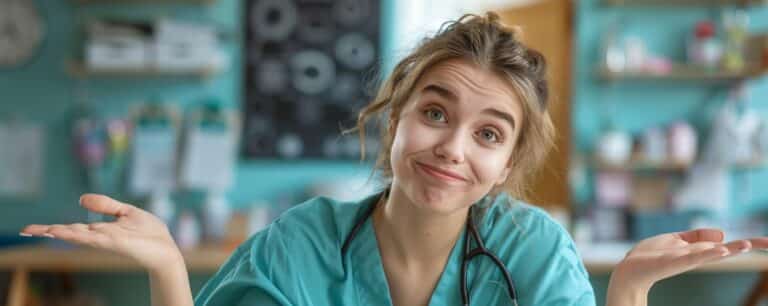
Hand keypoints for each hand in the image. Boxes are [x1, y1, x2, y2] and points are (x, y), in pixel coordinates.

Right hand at [20, 194, 181, 271]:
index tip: (32, 229)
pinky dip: (77, 235)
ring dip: (59, 232)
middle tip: (26, 230)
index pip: (73, 228)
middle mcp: (100, 236)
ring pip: (78, 235)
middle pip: (70, 232)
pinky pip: (93, 238)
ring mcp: (106, 240)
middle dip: (48, 231)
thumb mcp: (126, 212)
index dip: (53, 228)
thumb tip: (80, 199)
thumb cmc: (149, 232)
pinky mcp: (115, 243)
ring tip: (38, 230)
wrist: (166, 248)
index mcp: (101, 230)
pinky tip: (64, 232)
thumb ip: (105, 205)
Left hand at [613, 228, 767, 290]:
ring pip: (712, 253)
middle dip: (746, 246)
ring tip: (749, 244)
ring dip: (730, 250)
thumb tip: (723, 234)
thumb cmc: (652, 255)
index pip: (727, 246)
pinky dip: (706, 254)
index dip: (747, 244)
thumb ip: (697, 236)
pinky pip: (692, 258)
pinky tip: (720, 251)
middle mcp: (696, 256)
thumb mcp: (676, 240)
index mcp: (699, 251)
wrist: (631, 268)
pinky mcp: (673, 262)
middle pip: (725, 250)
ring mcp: (686, 260)